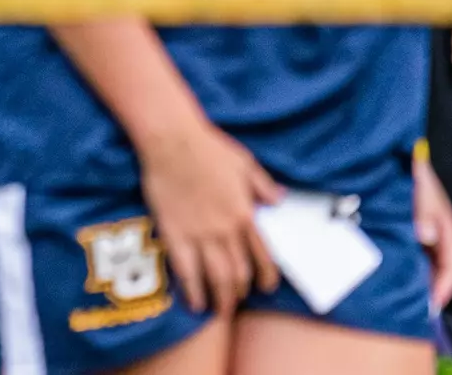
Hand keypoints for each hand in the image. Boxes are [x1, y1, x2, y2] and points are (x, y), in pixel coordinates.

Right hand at [137, 122, 283, 315]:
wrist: (171, 140)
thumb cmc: (208, 147)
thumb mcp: (245, 163)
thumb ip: (263, 185)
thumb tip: (280, 200)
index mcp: (245, 213)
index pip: (263, 255)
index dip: (266, 277)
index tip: (265, 288)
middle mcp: (225, 229)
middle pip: (238, 273)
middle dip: (240, 293)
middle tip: (237, 301)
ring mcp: (199, 234)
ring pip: (215, 278)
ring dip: (220, 300)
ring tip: (219, 312)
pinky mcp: (174, 234)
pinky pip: (186, 272)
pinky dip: (192, 292)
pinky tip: (194, 304)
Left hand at [414, 153, 451, 309]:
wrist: (411, 157)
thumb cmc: (420, 173)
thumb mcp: (422, 190)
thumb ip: (424, 211)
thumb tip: (425, 235)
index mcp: (449, 230)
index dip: (443, 289)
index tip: (429, 307)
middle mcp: (442, 235)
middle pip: (442, 271)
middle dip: (431, 290)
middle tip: (414, 309)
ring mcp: (431, 233)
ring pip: (430, 264)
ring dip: (422, 280)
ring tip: (406, 296)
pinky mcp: (419, 230)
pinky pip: (420, 255)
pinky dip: (413, 267)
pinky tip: (399, 273)